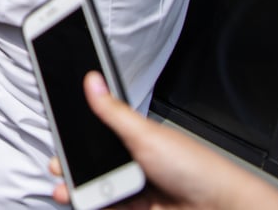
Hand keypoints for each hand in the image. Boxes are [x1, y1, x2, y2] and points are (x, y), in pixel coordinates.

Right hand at [50, 72, 277, 209]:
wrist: (219, 206)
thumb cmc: (193, 166)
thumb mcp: (145, 135)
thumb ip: (112, 112)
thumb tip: (93, 80)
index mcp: (135, 137)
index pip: (97, 134)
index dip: (75, 137)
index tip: (58, 138)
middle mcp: (134, 160)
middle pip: (94, 162)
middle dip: (72, 165)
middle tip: (58, 168)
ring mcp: (137, 186)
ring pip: (99, 186)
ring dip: (81, 189)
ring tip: (66, 191)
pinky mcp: (139, 208)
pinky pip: (111, 207)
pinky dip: (97, 205)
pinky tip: (88, 203)